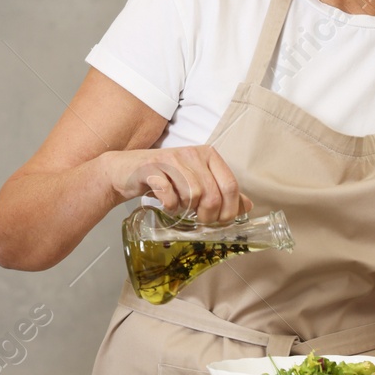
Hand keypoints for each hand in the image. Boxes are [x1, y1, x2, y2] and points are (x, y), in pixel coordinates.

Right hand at [103, 145, 252, 222]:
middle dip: (208, 215)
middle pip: (212, 193)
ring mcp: (171, 159)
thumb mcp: (196, 183)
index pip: (230, 184)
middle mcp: (192, 153)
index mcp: (208, 154)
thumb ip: (221, 192)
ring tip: (181, 209)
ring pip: (193, 194)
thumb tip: (247, 206)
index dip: (229, 209)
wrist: (126, 171)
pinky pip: (169, 194)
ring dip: (187, 210)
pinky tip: (166, 205)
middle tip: (200, 222)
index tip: (220, 221)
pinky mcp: (152, 168)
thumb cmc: (165, 178)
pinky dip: (170, 206)